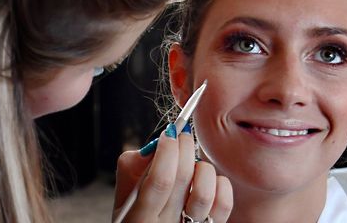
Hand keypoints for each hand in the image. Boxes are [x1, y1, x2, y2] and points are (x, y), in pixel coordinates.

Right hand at [113, 126, 232, 222]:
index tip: (169, 132)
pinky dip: (219, 183)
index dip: (167, 150)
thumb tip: (155, 145)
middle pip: (183, 178)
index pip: (160, 179)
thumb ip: (130, 168)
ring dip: (201, 166)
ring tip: (192, 162)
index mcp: (140, 218)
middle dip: (185, 147)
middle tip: (182, 135)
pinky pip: (223, 203)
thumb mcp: (122, 198)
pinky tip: (206, 178)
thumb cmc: (135, 218)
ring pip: (204, 192)